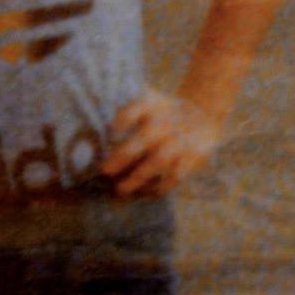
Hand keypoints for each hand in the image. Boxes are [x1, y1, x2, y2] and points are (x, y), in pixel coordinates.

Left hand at [101, 86, 220, 197]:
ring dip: (138, 177)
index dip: (122, 120)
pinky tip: (144, 194)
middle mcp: (165, 122)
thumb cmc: (163, 112)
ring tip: (120, 189)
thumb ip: (126, 108)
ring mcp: (179, 141)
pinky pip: (175, 176)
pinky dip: (159, 187)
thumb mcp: (149, 100)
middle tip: (104, 171)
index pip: (134, 109)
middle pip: (144, 138)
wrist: (202, 115)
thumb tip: (93, 116)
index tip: (109, 132)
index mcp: (151, 105)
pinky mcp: (192, 157)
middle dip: (123, 156)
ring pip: (158, 161)